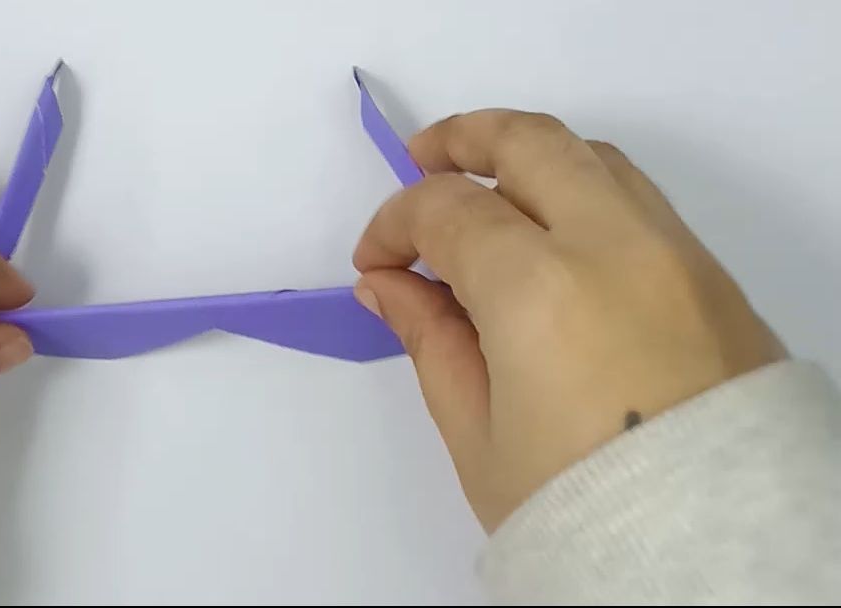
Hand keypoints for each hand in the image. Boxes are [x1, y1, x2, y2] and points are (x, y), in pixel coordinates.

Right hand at [352, 111, 786, 530]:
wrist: (709, 552)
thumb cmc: (576, 504)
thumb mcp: (477, 433)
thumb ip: (430, 338)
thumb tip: (389, 284)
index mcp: (540, 289)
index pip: (449, 211)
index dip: (395, 225)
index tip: (375, 263)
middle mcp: (614, 246)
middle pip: (530, 144)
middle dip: (462, 140)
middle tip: (420, 160)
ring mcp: (675, 254)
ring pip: (593, 157)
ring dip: (529, 156)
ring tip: (486, 186)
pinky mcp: (712, 276)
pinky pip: (637, 199)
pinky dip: (583, 189)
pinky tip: (551, 233)